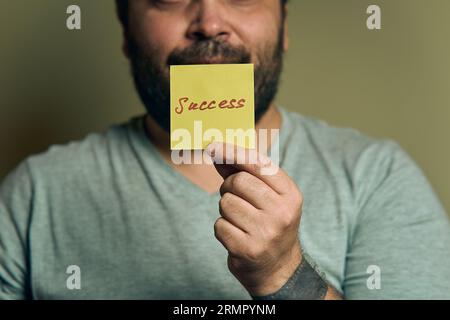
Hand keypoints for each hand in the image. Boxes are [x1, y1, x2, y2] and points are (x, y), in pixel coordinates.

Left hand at [206, 142, 302, 295]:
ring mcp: (265, 232)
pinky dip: (223, 228)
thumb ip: (245, 173)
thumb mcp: (269, 198)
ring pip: (226, 203)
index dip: (233, 153)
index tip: (213, 146)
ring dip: (226, 210)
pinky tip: (237, 236)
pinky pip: (219, 224)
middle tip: (237, 198)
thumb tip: (217, 151)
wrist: (279, 269)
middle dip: (229, 187)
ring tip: (241, 221)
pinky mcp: (247, 249)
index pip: (258, 164)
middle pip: (238, 181)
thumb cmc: (270, 224)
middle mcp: (282, 213)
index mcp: (290, 195)